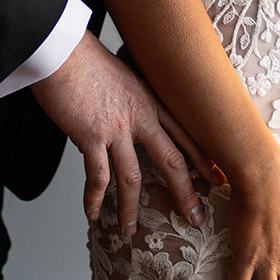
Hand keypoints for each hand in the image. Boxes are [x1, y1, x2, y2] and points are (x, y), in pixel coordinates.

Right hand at [31, 31, 207, 239]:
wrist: (61, 50)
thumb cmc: (85, 57)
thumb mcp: (121, 73)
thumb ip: (131, 97)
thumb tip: (128, 113)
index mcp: (149, 98)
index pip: (185, 133)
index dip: (204, 158)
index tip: (218, 177)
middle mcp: (139, 114)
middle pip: (171, 160)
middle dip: (186, 192)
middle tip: (196, 217)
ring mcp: (116, 127)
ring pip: (132, 177)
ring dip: (131, 207)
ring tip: (130, 230)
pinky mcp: (91, 135)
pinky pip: (96, 176)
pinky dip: (93, 197)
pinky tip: (92, 212)